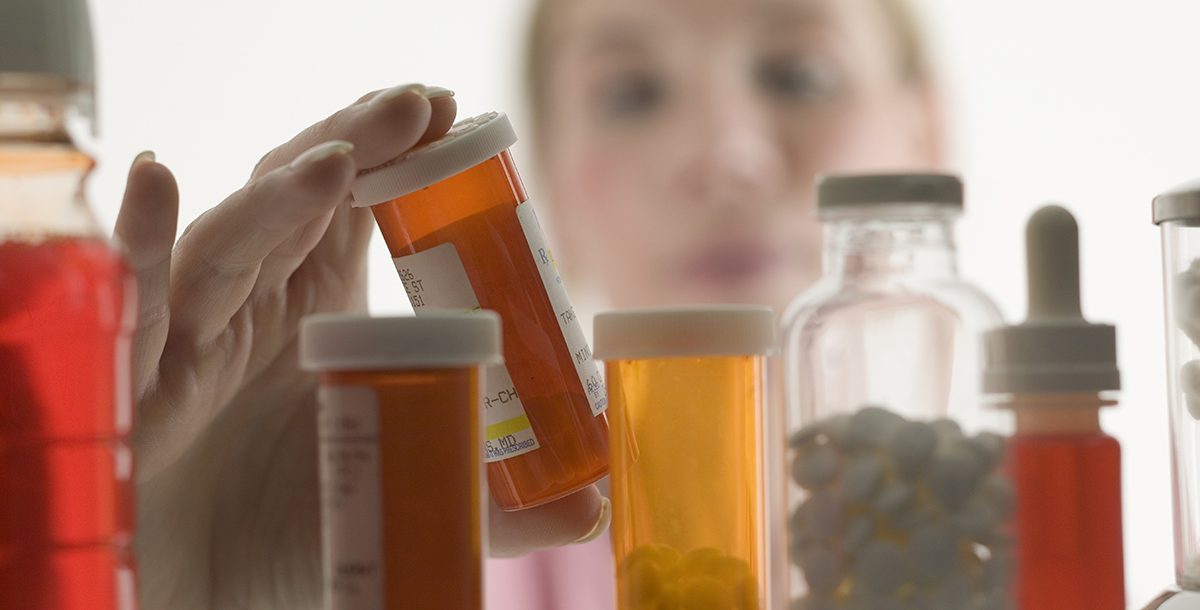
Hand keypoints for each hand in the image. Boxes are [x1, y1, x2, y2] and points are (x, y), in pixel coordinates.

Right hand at [117, 85, 607, 609]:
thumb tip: (592, 509)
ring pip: (230, 242)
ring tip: (336, 161)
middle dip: (353, 144)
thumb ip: (488, 505)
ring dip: (278, 198)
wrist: (201, 597)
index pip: (356, 208)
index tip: (446, 116)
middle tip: (415, 106)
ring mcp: (192, 331)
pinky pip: (135, 298)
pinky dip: (139, 240)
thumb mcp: (400, 501)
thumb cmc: (294, 536)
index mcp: (321, 311)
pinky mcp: (135, 376)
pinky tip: (155, 181)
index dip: (394, 157)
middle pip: (297, 200)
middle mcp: (255, 304)